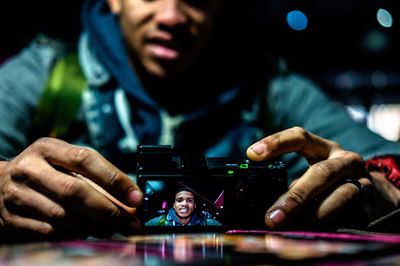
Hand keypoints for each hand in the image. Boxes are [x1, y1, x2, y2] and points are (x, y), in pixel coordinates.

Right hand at [0, 138, 142, 241]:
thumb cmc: (45, 172)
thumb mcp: (64, 162)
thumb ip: (94, 176)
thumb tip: (129, 201)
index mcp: (47, 148)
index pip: (86, 160)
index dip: (115, 179)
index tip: (136, 197)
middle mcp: (30, 169)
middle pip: (76, 192)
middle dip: (110, 210)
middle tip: (132, 223)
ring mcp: (17, 195)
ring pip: (65, 216)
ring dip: (95, 225)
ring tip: (113, 227)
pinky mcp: (12, 220)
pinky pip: (52, 233)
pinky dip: (75, 235)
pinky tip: (88, 231)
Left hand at [246, 127, 397, 229]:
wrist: (378, 195)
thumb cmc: (334, 183)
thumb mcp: (313, 174)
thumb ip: (293, 184)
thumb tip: (267, 207)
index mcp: (324, 148)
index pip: (299, 137)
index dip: (276, 143)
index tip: (252, 154)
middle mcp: (344, 160)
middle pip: (321, 173)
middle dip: (295, 197)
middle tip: (272, 217)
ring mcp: (361, 181)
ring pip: (340, 196)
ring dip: (314, 215)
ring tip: (293, 229)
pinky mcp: (371, 203)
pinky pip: (351, 215)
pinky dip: (331, 225)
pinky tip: (314, 233)